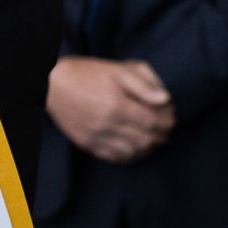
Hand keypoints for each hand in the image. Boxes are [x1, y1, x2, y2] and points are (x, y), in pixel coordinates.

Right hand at [46, 57, 174, 162]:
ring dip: (148, 147)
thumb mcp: (120, 69)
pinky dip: (130, 155)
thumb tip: (165, 100)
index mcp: (117, 104)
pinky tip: (136, 147)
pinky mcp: (88, 145)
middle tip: (166, 129)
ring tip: (154, 138)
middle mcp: (107, 124)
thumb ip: (145, 84)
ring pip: (132, 152)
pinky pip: (115, 158)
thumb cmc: (90, 74)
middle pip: (145, 139)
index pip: (153, 121)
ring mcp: (96, 137)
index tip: (172, 117)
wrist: (54, 84)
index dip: (167, 121)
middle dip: (161, 135)